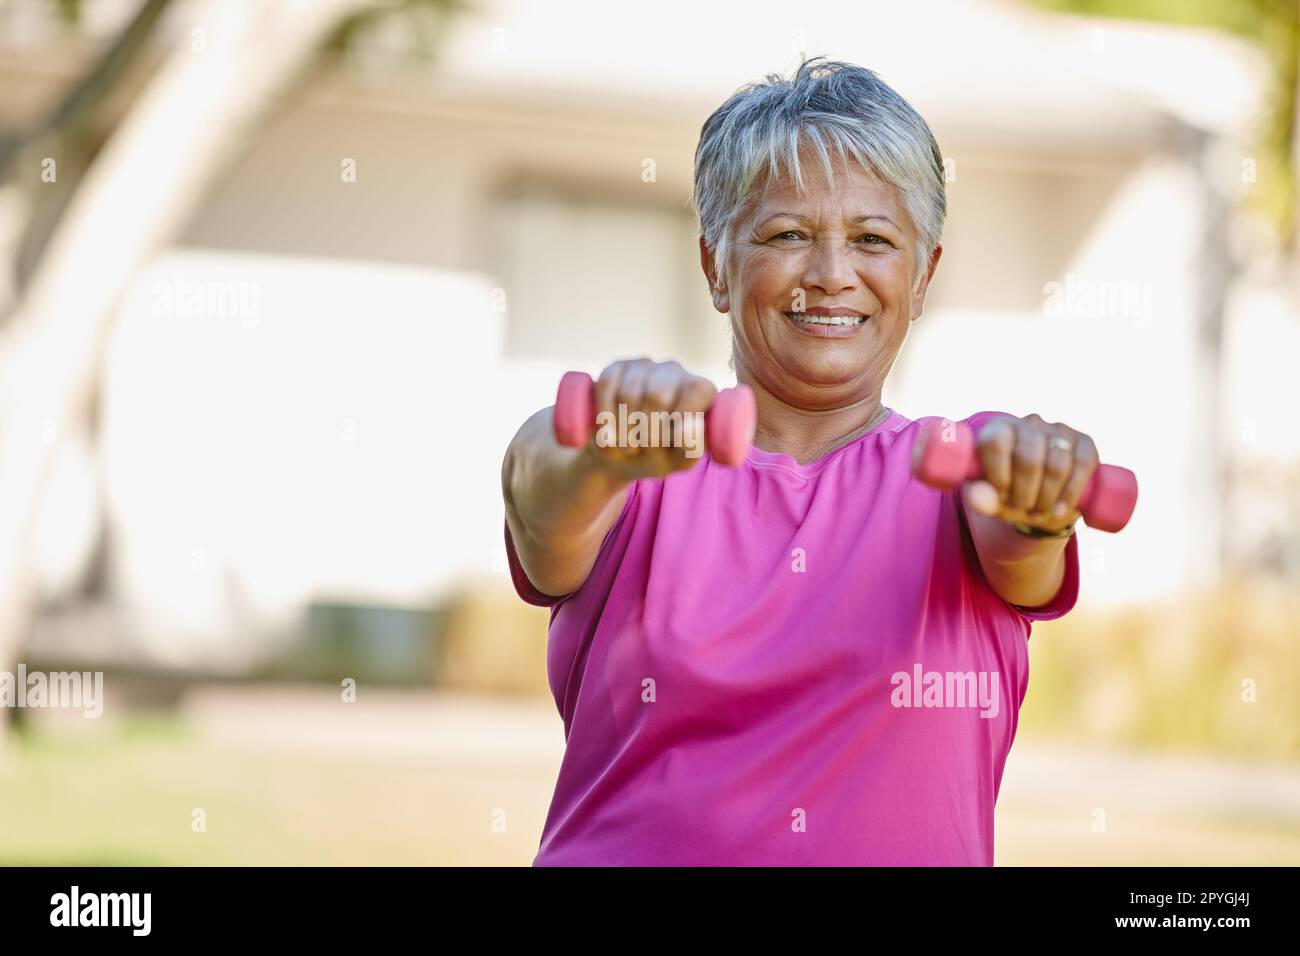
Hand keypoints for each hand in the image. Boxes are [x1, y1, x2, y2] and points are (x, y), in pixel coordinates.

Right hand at [581, 357, 717, 480]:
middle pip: (658, 395)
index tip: (669, 442)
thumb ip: (691, 447)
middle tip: (644, 450)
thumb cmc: (656, 456)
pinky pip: (607, 386)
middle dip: (647, 432)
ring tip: (627, 445)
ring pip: (629, 394)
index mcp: (699, 388)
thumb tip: (692, 425)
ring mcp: (643, 366)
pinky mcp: (615, 368)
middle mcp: (674, 370)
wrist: (617, 456)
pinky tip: (608, 431)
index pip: (696, 391)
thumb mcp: (676, 460)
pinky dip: (605, 416)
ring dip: (624, 430)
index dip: (680, 419)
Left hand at [960, 413, 1098, 533]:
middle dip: (1024, 493)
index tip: (1001, 497)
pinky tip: (1059, 511)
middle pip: (1028, 458)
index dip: (998, 474)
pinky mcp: (1084, 442)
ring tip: (1038, 513)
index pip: (995, 443)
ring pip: (1056, 465)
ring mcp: (1059, 430)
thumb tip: (976, 499)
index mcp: (998, 429)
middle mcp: (1029, 423)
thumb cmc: (1009, 494)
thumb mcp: (991, 499)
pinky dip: (1070, 493)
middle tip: (1021, 510)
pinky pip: (1082, 465)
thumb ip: (980, 498)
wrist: (1041, 499)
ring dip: (1047, 497)